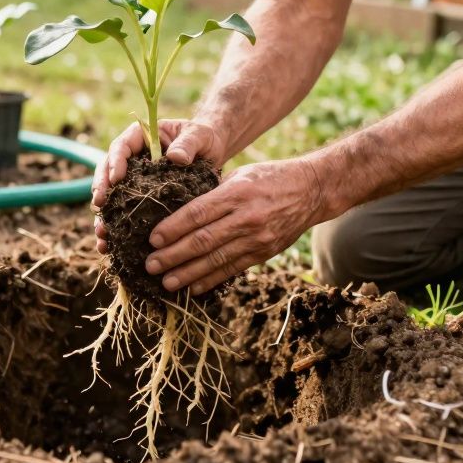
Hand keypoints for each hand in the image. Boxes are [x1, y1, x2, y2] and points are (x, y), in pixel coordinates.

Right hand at [90, 119, 228, 252]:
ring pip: (112, 195)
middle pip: (108, 171)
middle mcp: (131, 158)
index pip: (121, 147)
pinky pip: (124, 211)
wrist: (210, 152)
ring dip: (104, 214)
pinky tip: (110, 245)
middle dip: (102, 189)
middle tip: (99, 204)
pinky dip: (116, 227)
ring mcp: (133, 179)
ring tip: (101, 232)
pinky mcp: (141, 198)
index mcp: (140, 137)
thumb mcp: (198, 136)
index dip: (115, 162)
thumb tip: (175, 157)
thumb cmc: (203, 138)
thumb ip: (187, 143)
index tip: (116, 178)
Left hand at [142, 157, 326, 293]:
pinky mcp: (263, 253)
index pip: (197, 213)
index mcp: (236, 193)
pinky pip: (233, 269)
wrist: (311, 191)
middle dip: (173, 255)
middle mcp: (246, 218)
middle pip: (202, 240)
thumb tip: (178, 209)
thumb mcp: (240, 174)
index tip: (152, 239)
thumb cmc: (269, 177)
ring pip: (216, 260)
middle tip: (150, 264)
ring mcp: (257, 239)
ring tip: (166, 282)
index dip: (172, 228)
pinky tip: (193, 288)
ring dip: (187, 273)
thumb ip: (212, 192)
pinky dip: (211, 280)